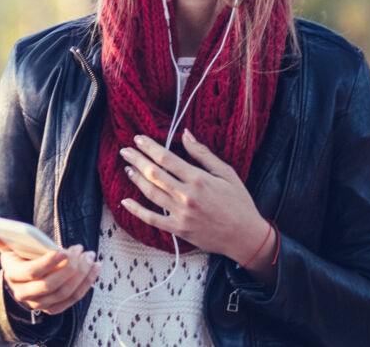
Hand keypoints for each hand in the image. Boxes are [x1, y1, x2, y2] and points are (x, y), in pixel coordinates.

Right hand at [0, 228, 98, 315]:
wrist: (20, 281)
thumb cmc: (17, 258)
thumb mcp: (7, 247)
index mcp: (13, 276)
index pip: (32, 272)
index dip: (48, 263)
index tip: (63, 250)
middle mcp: (25, 294)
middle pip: (50, 285)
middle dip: (69, 268)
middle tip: (80, 251)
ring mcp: (41, 304)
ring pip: (65, 293)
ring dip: (81, 275)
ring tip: (90, 256)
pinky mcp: (54, 308)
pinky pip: (73, 299)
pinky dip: (87, 284)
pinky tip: (95, 267)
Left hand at [118, 129, 275, 278]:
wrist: (245, 236)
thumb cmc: (239, 202)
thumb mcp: (226, 173)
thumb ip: (203, 154)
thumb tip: (186, 134)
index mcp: (199, 179)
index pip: (166, 158)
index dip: (149, 147)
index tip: (138, 139)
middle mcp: (187, 196)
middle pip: (154, 173)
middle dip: (137, 159)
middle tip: (125, 150)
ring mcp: (181, 214)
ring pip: (151, 193)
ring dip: (136, 179)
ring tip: (128, 168)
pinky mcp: (178, 229)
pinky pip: (152, 219)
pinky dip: (136, 210)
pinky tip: (125, 201)